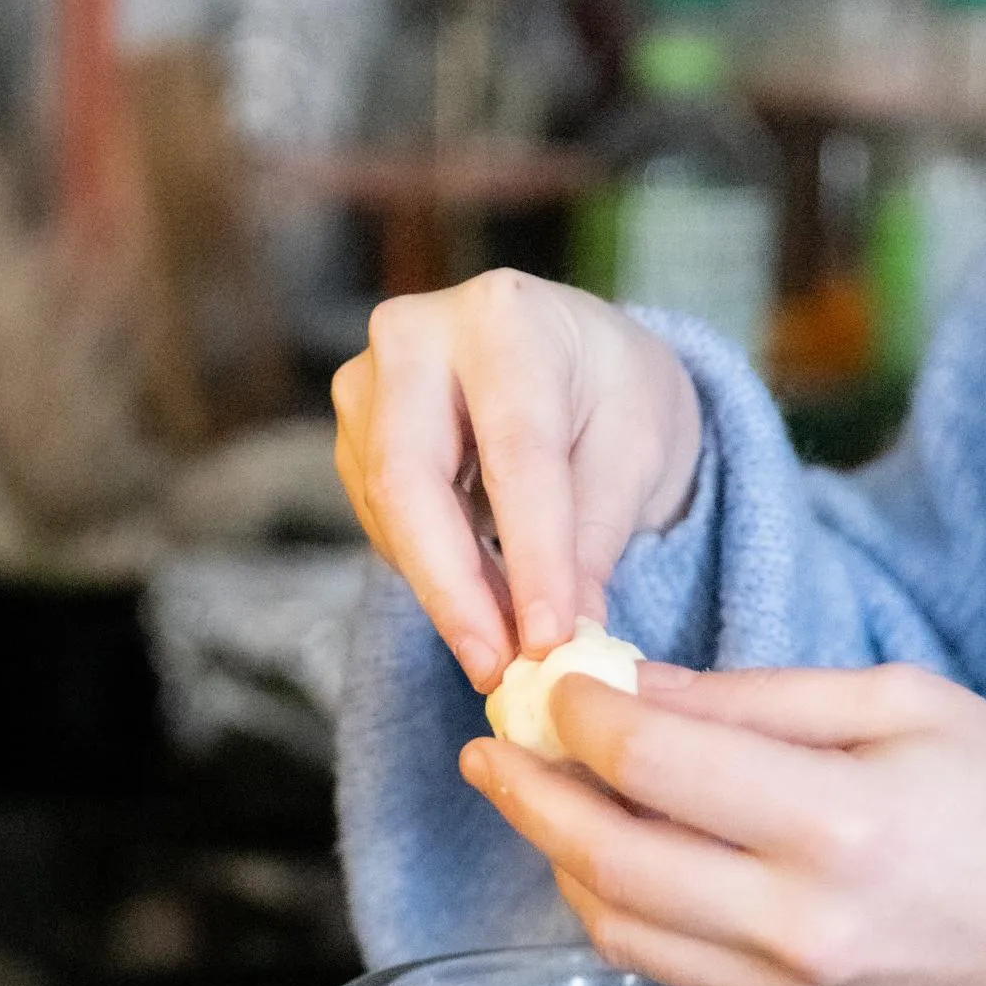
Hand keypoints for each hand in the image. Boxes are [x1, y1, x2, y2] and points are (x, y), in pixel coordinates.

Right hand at [332, 271, 702, 689]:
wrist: (569, 362)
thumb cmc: (609, 394)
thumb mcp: (635, 454)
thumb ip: (593, 541)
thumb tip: (564, 639)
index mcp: (505, 317)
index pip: (516, 453)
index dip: (532, 556)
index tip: (547, 640)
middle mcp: (415, 335)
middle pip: (410, 481)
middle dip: (455, 590)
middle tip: (496, 668)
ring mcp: (367, 385)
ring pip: (389, 514)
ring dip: (446, 593)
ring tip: (504, 645)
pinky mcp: (350, 436)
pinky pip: (381, 526)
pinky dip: (430, 574)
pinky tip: (477, 597)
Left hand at [459, 662, 985, 985]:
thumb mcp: (908, 707)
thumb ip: (761, 700)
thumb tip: (638, 687)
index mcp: (839, 819)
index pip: (656, 765)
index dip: (580, 720)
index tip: (550, 685)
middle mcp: (800, 916)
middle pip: (611, 857)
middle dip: (531, 796)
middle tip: (486, 748)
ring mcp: (788, 983)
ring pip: (618, 925)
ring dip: (557, 856)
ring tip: (530, 797)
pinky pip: (663, 964)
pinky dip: (611, 905)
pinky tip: (596, 855)